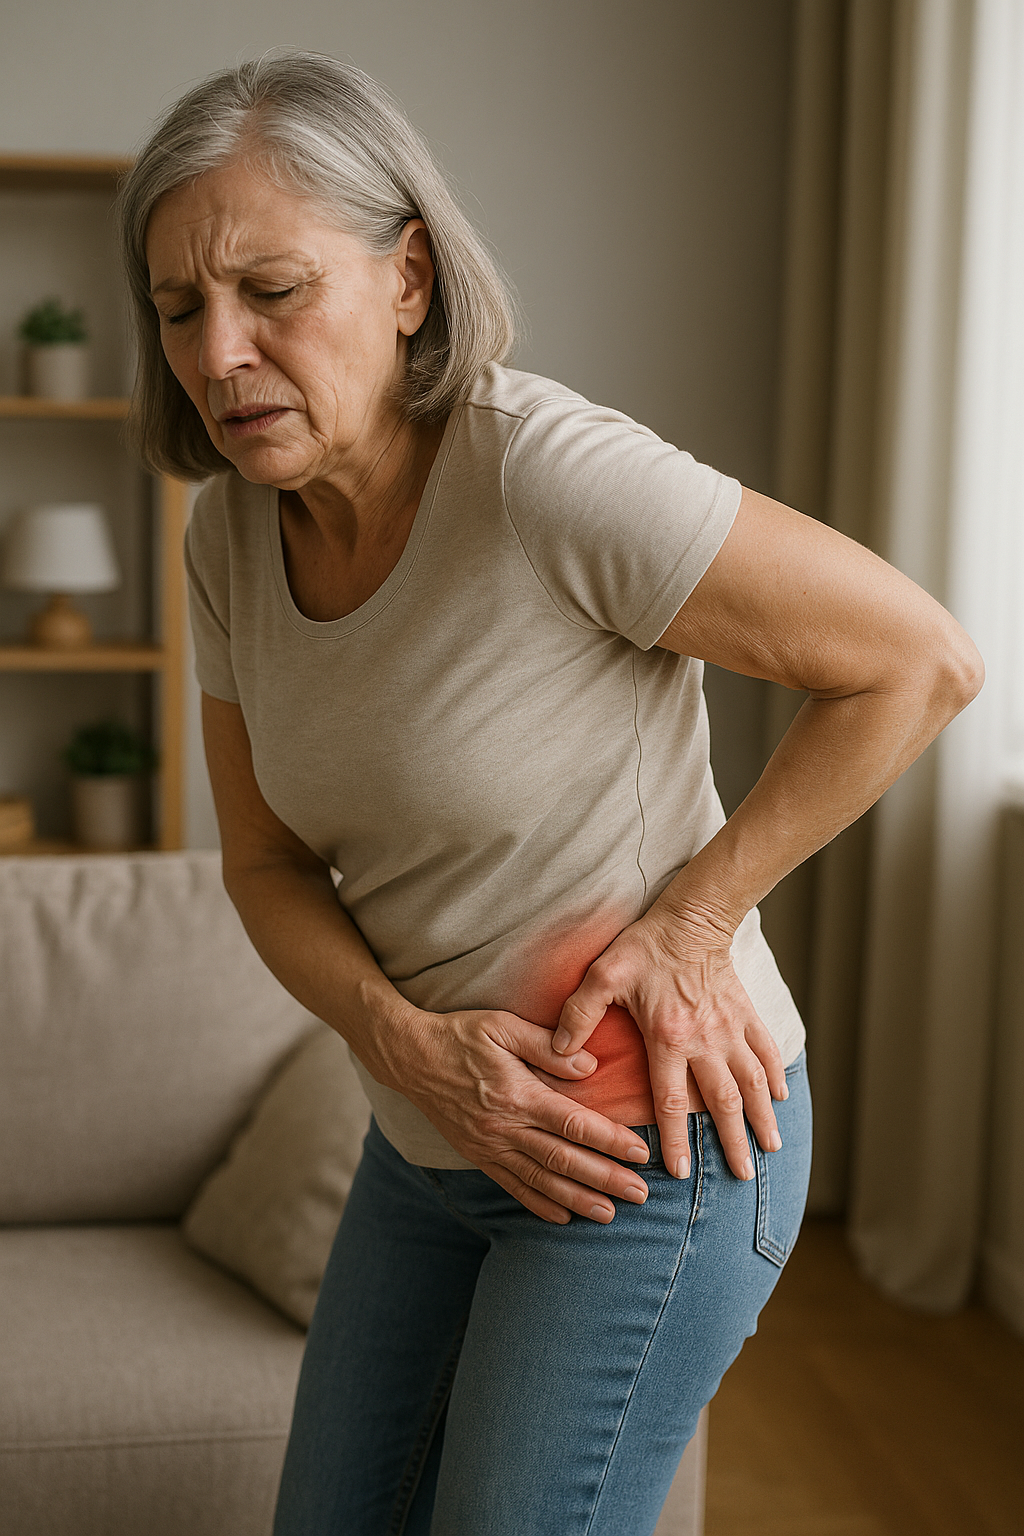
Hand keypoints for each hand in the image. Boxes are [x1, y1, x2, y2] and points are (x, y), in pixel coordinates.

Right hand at [389, 1006, 652, 1223]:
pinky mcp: (478, 1155)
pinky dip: (539, 1204)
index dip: (609, 1140)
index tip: (640, 1153)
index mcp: (517, 1093)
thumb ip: (546, 1046)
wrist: (410, 1057)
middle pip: (563, 1160)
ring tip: (610, 1214)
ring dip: (578, 1200)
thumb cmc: (461, 1035)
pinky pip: (512, 1186)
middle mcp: (505, 1127)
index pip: (573, 1124)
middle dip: (605, 1179)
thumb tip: (590, 1066)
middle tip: (640, 1194)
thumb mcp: (503, 1026)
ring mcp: (490, 1145)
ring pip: (541, 1180)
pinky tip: (563, 1217)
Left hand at [551, 903, 786, 1181]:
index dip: (676, 1138)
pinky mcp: (745, 1013)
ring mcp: (730, 1028)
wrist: (692, 916)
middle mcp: (705, 1040)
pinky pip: (766, 1050)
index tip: (678, 1171)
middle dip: (733, 1143)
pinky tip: (778, 1098)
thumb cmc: (645, 946)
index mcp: (668, 1037)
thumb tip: (557, 1052)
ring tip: (770, 1149)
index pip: (672, 1100)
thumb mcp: (603, 975)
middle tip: (741, 1177)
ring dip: (761, 1118)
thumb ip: (579, 1014)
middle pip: (723, 1102)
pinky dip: (775, 1075)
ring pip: (752, 1082)